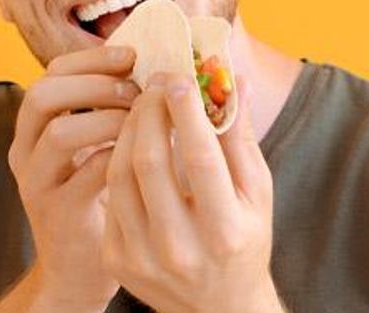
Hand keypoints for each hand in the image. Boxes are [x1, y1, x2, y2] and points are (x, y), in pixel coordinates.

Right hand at [7, 44, 141, 310]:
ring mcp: (37, 183)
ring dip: (107, 118)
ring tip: (141, 122)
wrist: (77, 269)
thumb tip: (154, 66)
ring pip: (60, 132)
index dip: (92, 58)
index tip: (132, 55)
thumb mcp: (92, 148)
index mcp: (35, 127)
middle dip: (95, 84)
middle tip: (136, 90)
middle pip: (44, 94)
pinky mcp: (59, 212)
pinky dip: (118, 155)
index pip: (51, 72)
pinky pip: (86, 173)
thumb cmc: (97, 197)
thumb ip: (107, 111)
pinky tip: (144, 156)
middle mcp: (26, 151)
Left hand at [100, 71, 281, 312]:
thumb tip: (234, 79)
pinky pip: (110, 195)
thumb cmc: (245, 240)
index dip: (187, 113)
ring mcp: (142, 257)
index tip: (180, 78)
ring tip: (142, 105)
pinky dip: (117, 159)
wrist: (218, 308)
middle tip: (156, 83)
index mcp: (224, 232)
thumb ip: (241, 137)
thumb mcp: (257, 194)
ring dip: (128, 130)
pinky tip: (129, 139)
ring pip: (120, 174)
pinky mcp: (117, 258)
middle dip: (150, 111)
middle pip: (150, 161)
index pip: (201, 158)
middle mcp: (179, 249)